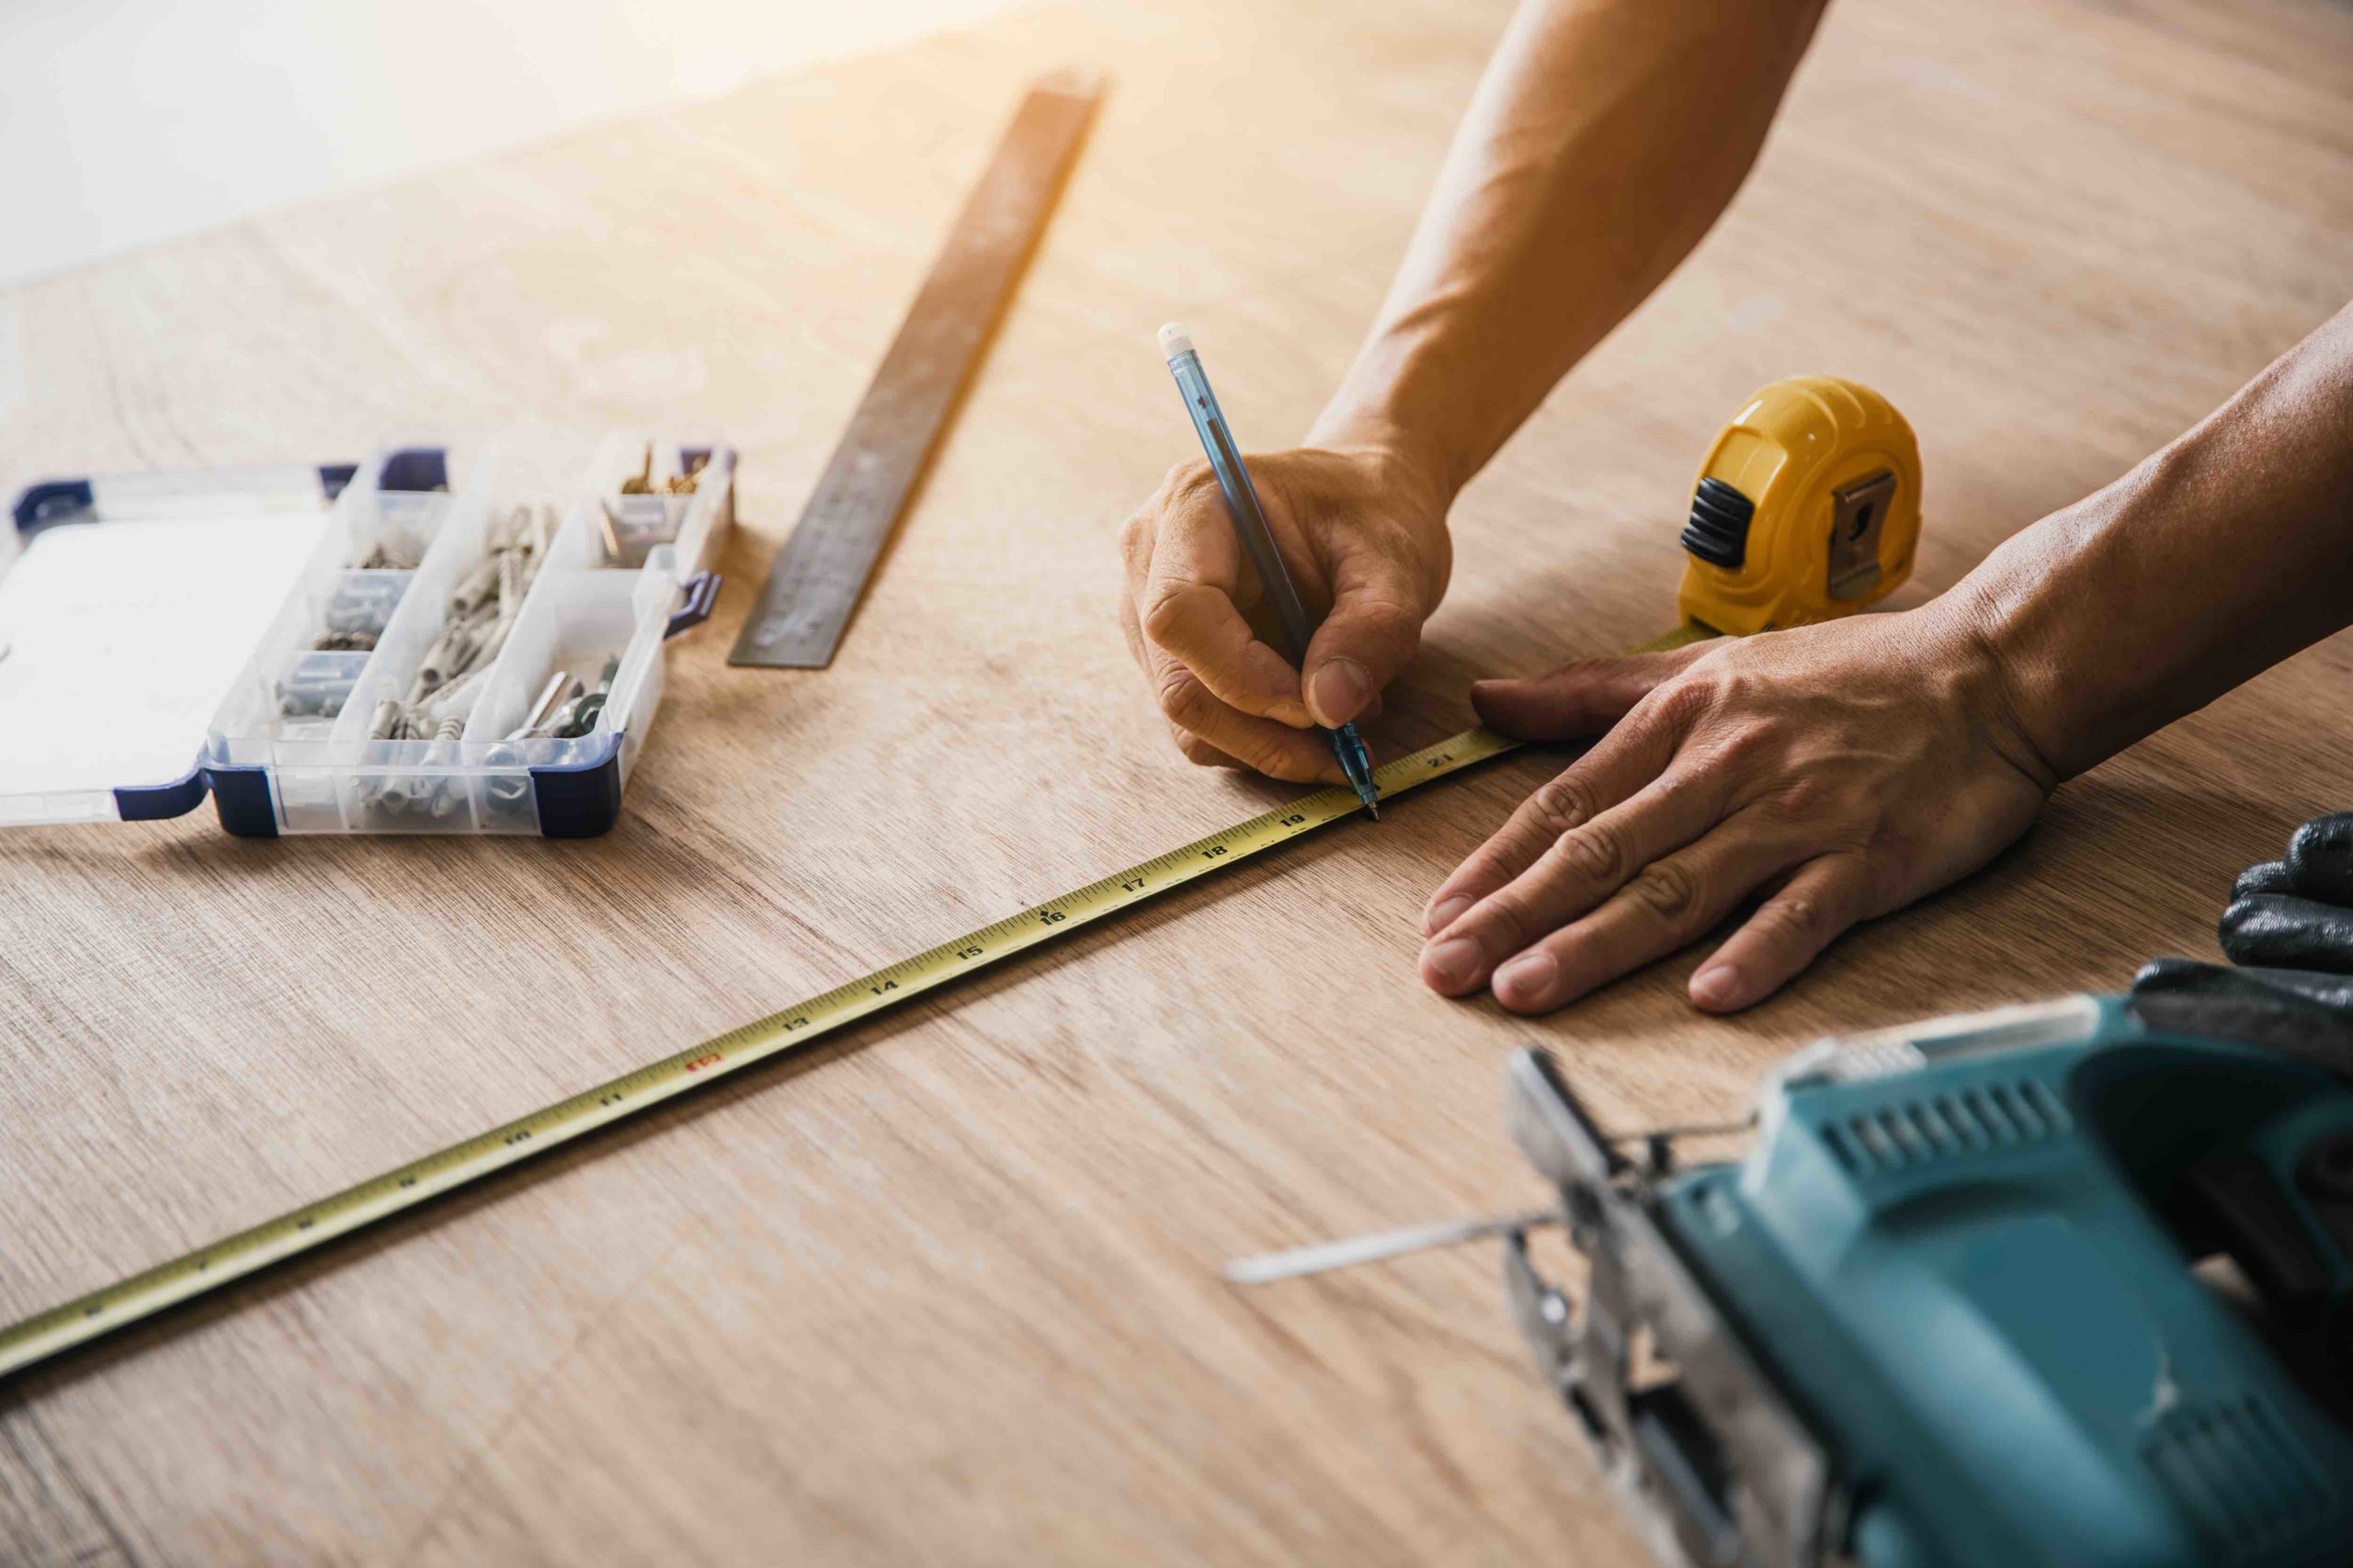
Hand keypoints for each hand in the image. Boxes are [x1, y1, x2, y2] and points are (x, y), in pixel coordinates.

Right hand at [1117, 445, 1450, 780]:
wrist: (1363, 501)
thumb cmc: (1375, 510)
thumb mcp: (1397, 561)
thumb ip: (1374, 628)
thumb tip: (1330, 709)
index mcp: (1195, 502)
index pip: (1181, 612)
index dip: (1243, 676)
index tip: (1319, 708)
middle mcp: (1153, 554)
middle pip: (1177, 681)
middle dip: (1261, 732)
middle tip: (1342, 751)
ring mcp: (1148, 606)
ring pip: (1185, 715)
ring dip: (1265, 743)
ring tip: (1343, 721)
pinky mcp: (1168, 651)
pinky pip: (1199, 721)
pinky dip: (1259, 739)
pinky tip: (1315, 714)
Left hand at [1417, 606, 2056, 1012]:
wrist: (1992, 671)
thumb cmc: (1848, 674)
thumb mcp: (1705, 664)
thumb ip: (1590, 692)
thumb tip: (1487, 698)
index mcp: (1680, 722)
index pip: (1566, 805)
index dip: (1495, 864)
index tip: (1436, 915)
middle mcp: (1726, 768)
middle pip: (1602, 853)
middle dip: (1513, 916)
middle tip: (1445, 971)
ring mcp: (1797, 816)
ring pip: (1680, 887)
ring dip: (1597, 942)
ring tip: (1525, 988)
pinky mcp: (1870, 857)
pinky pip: (1804, 911)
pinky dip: (1759, 951)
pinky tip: (1708, 994)